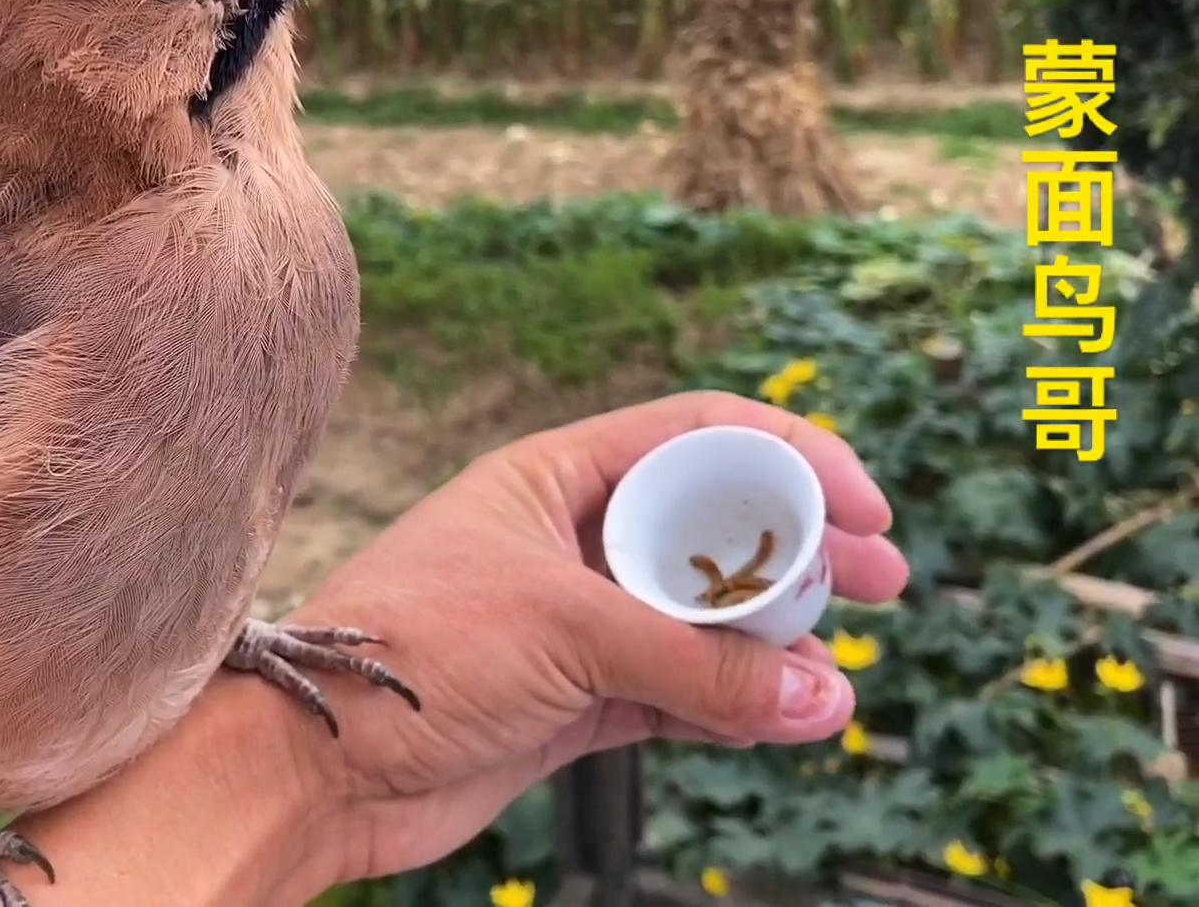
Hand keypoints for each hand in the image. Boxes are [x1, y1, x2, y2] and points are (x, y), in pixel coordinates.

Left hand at [284, 390, 908, 885]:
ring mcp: (575, 624)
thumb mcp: (564, 631)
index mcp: (556, 476)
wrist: (315, 762)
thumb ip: (696, 664)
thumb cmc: (414, 652)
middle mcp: (570, 540)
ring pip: (703, 620)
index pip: (698, 436)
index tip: (864, 503)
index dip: (790, 455)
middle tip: (883, 584)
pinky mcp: (574, 702)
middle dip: (802, 552)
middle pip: (715, 528)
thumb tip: (823, 694)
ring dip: (774, 643)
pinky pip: (678, 695)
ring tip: (835, 676)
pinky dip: (733, 707)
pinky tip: (787, 718)